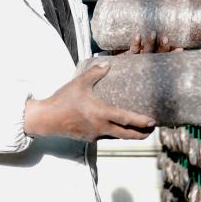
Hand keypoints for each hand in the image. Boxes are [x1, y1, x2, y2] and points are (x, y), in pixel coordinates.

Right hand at [23, 62, 155, 141]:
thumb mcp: (79, 82)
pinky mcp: (89, 138)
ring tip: (138, 130)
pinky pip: (107, 136)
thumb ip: (95, 72)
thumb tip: (108, 63)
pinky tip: (116, 128)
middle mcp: (101, 127)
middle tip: (152, 130)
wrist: (47, 119)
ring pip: (118, 137)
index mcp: (101, 113)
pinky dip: (115, 134)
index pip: (126, 120)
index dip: (141, 122)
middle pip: (127, 135)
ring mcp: (95, 134)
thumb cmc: (63, 99)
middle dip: (141, 134)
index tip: (153, 122)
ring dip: (129, 135)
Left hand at [119, 31, 183, 54]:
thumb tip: (176, 33)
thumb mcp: (150, 51)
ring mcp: (139, 57)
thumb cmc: (139, 54)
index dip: (173, 53)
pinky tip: (138, 35)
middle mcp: (149, 58)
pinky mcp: (129, 54)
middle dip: (163, 47)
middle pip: (158, 53)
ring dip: (150, 42)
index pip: (167, 55)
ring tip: (153, 33)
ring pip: (146, 51)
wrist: (121, 64)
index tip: (181, 49)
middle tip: (166, 38)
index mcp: (156, 58)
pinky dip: (136, 43)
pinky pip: (133, 49)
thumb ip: (162, 45)